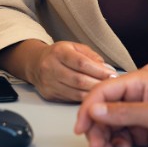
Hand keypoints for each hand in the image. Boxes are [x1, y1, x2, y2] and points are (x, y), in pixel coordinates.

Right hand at [0, 40, 114, 103]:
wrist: (35, 64)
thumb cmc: (59, 54)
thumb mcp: (74, 47)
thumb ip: (90, 56)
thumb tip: (106, 69)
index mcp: (59, 52)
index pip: (81, 63)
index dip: (98, 70)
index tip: (111, 74)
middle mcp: (51, 67)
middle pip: (79, 80)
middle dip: (98, 83)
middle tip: (112, 85)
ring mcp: (48, 83)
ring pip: (75, 93)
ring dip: (93, 94)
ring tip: (105, 92)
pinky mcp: (49, 95)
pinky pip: (70, 99)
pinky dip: (84, 99)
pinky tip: (93, 97)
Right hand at [73, 70, 147, 146]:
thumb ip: (124, 113)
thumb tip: (95, 110)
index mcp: (138, 83)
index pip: (103, 91)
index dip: (88, 108)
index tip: (81, 127)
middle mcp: (135, 97)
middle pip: (103, 110)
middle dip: (96, 129)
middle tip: (96, 146)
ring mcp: (138, 114)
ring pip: (110, 126)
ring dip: (104, 138)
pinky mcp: (142, 130)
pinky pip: (121, 136)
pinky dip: (117, 144)